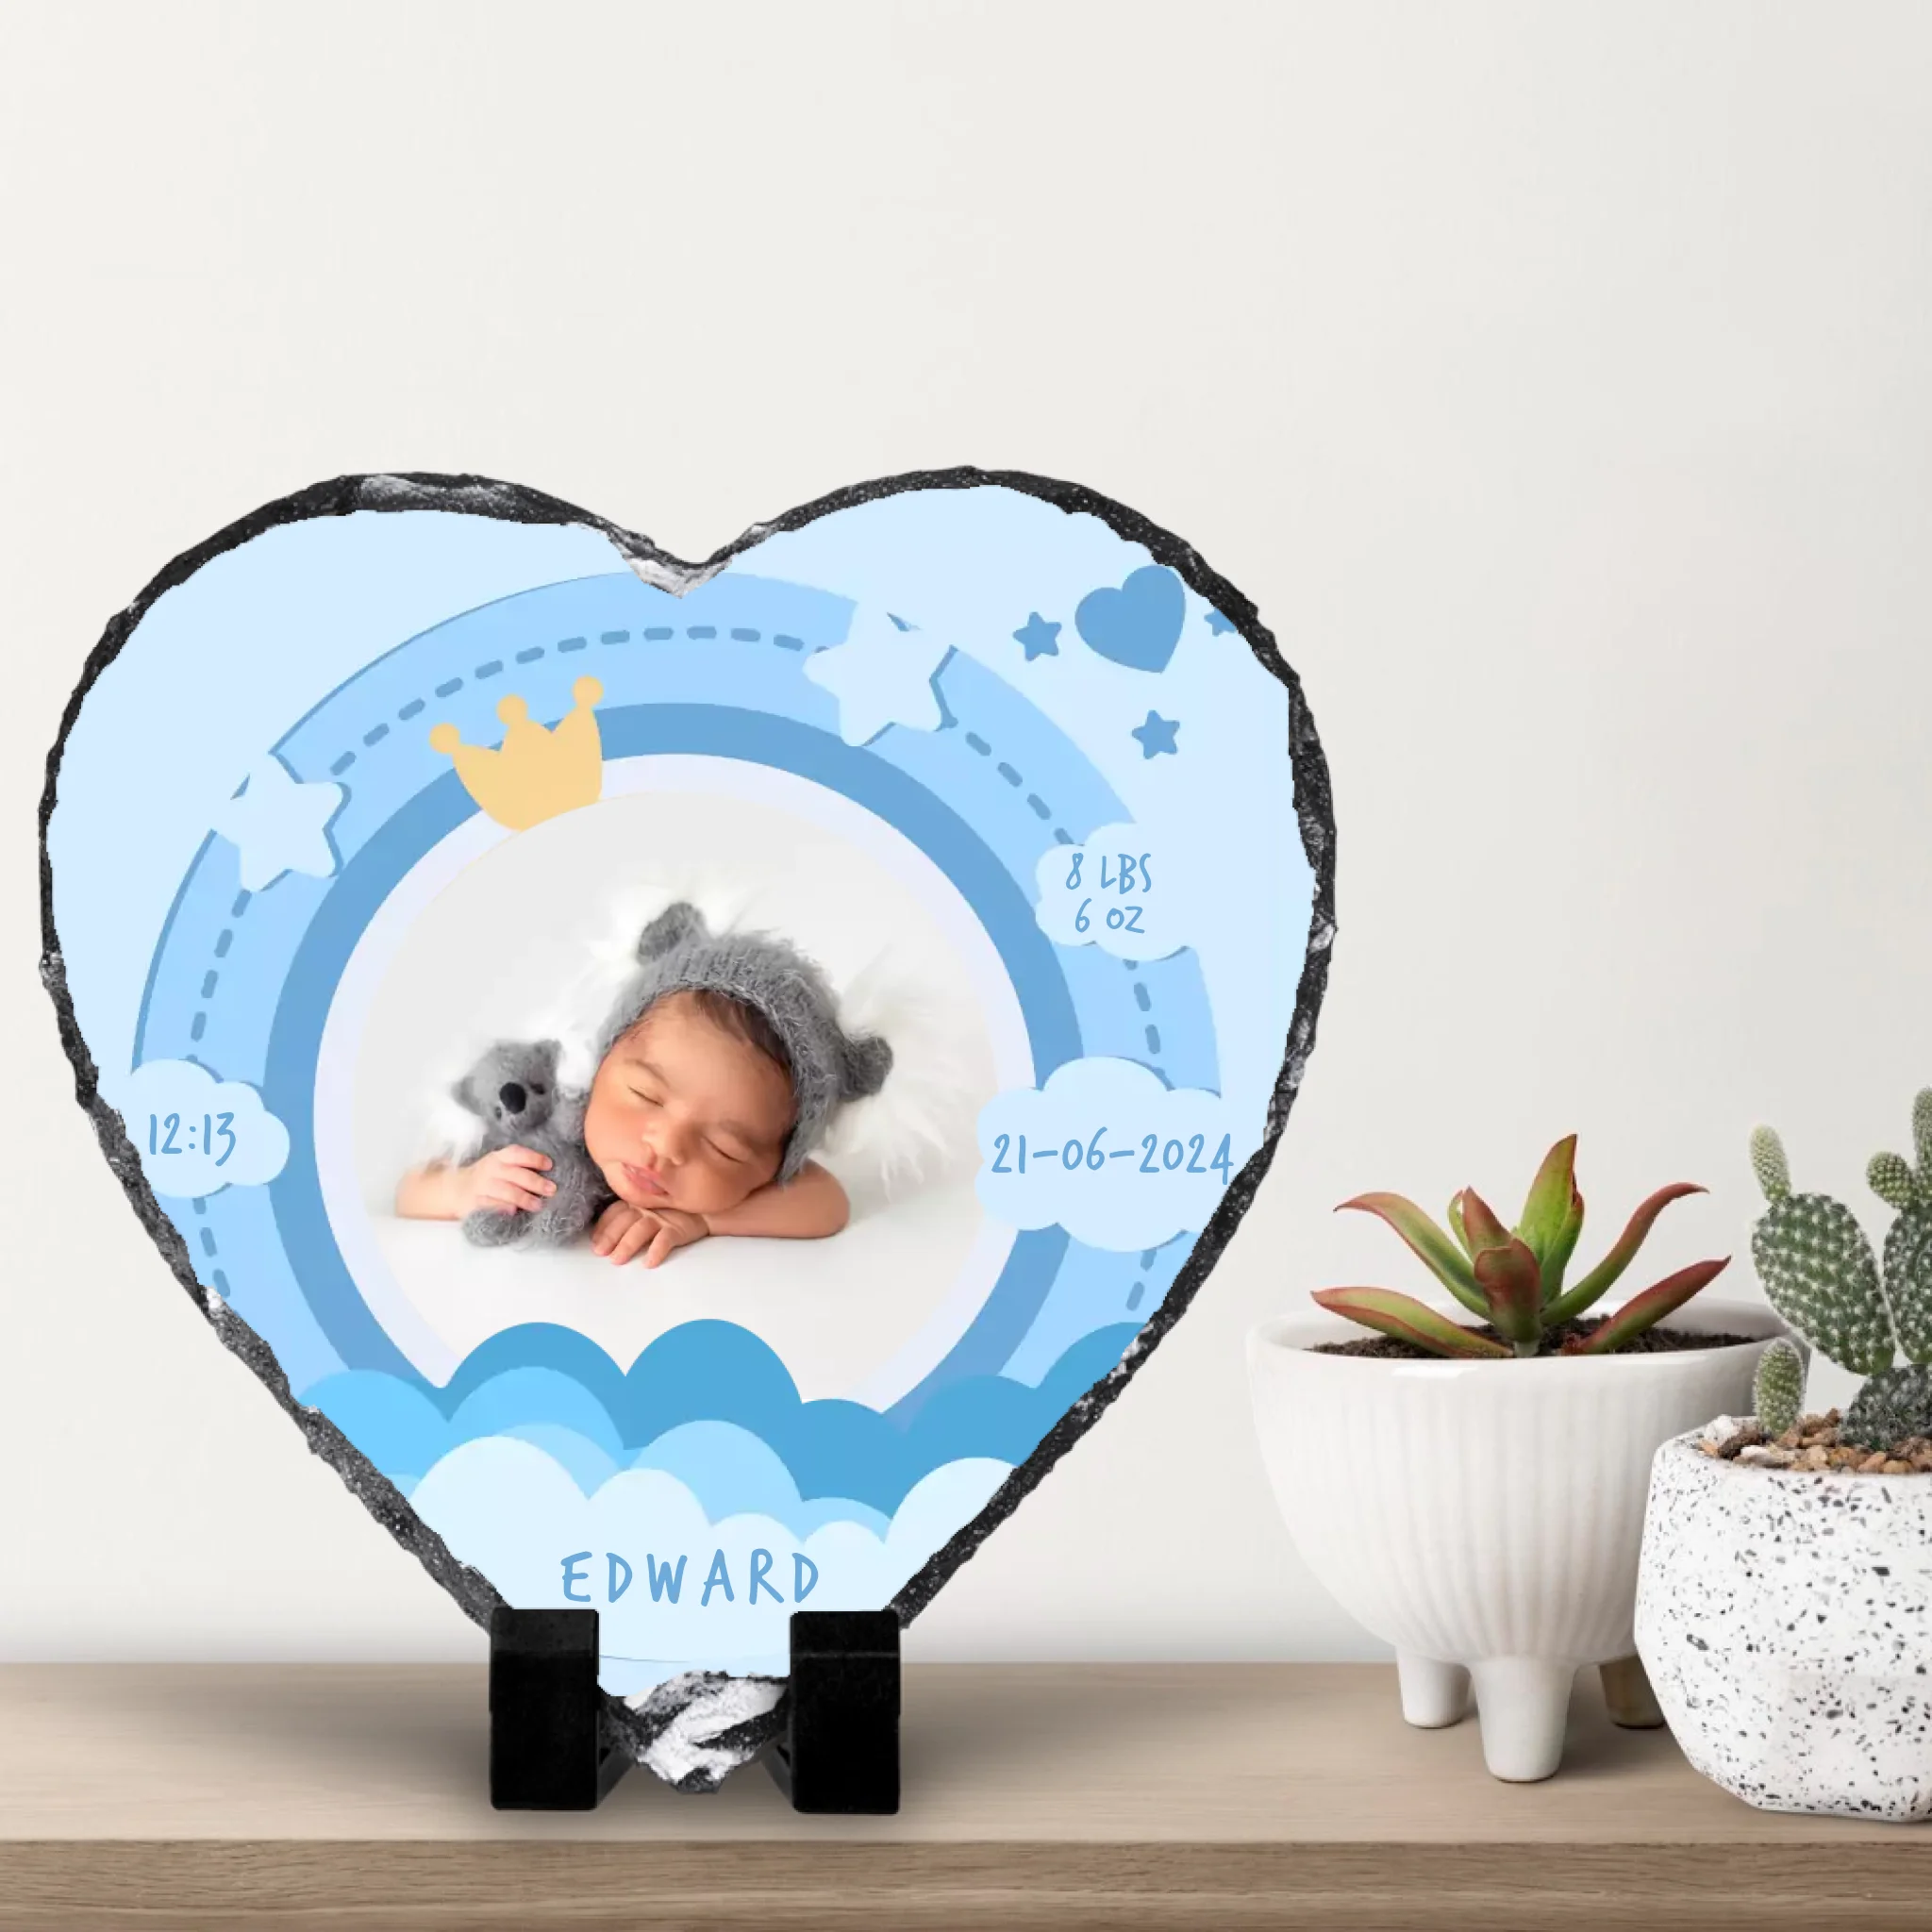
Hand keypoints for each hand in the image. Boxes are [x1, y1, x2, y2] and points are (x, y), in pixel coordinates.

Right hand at [460, 1145, 555, 1216]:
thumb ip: (520, 1167)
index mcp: (499, 1157)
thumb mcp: (501, 1165)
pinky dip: (502, 1208)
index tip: (550, 1165)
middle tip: (551, 1190)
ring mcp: (481, 1187)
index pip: (517, 1154)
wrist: (455, 1189)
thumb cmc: (488, 1177)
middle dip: (535, 1182)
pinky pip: (490, 1205)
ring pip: (505, 1191)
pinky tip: (513, 1212)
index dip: (534, 1158)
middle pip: (515, 1174)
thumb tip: (550, 1173)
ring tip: (538, 1205)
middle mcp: (490, 1170)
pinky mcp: (474, 1203)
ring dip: (523, 1198)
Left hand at [591, 1198, 709, 1267]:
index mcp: (635, 1203)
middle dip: (611, 1237)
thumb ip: (628, 1218)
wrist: (704, 1211)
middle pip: (625, 1221)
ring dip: (627, 1244)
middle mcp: (646, 1208)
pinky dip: (657, 1250)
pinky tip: (649, 1262)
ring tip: (617, 1260)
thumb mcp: (646, 1212)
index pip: (614, 1212)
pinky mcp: (678, 1228)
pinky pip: (665, 1239)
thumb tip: (601, 1240)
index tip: (594, 1242)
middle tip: (601, 1252)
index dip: (603, 1227)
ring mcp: (662, 1218)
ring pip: (641, 1229)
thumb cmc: (669, 1213)